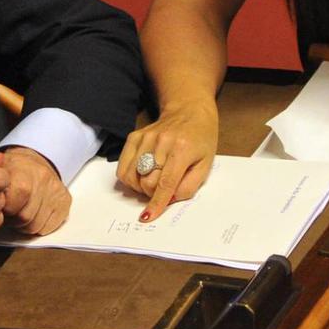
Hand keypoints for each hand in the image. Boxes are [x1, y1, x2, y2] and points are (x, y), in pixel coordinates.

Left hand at [0, 146, 71, 234]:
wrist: (35, 161)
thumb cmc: (14, 170)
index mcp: (24, 171)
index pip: (13, 203)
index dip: (4, 209)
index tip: (2, 206)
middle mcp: (43, 180)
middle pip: (25, 217)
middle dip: (14, 219)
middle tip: (11, 211)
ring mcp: (56, 191)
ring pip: (36, 225)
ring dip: (25, 224)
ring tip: (21, 212)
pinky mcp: (65, 201)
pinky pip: (48, 227)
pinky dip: (38, 225)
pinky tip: (34, 214)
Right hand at [116, 100, 217, 221]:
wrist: (190, 112)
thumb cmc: (201, 140)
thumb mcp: (205, 165)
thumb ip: (189, 186)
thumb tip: (168, 201)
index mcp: (182, 149)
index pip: (166, 182)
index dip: (156, 202)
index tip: (148, 216)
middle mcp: (161, 142)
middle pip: (147, 182)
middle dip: (153, 193)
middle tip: (163, 189)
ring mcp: (145, 138)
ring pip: (132, 176)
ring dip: (140, 186)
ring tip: (153, 180)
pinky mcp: (134, 137)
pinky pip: (123, 166)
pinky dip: (130, 176)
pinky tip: (142, 174)